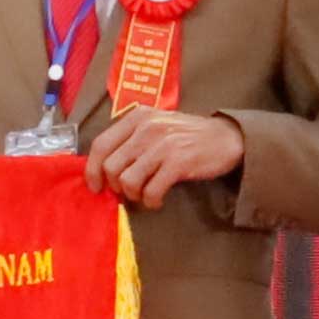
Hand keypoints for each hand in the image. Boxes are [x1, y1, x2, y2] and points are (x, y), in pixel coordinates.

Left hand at [84, 109, 241, 208]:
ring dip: (134, 195)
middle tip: (128, 192)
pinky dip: (151, 201)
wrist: (226, 138)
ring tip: (145, 194)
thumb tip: (102, 168)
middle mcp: (147, 127)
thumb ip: (130, 139)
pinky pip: (151, 190)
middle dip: (115, 186)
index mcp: (137, 117)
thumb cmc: (186, 135)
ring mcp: (163, 144)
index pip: (100, 144)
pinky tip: (158, 199)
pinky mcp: (178, 162)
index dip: (92, 170)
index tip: (96, 186)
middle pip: (111, 166)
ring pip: (128, 180)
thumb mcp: (155, 126)